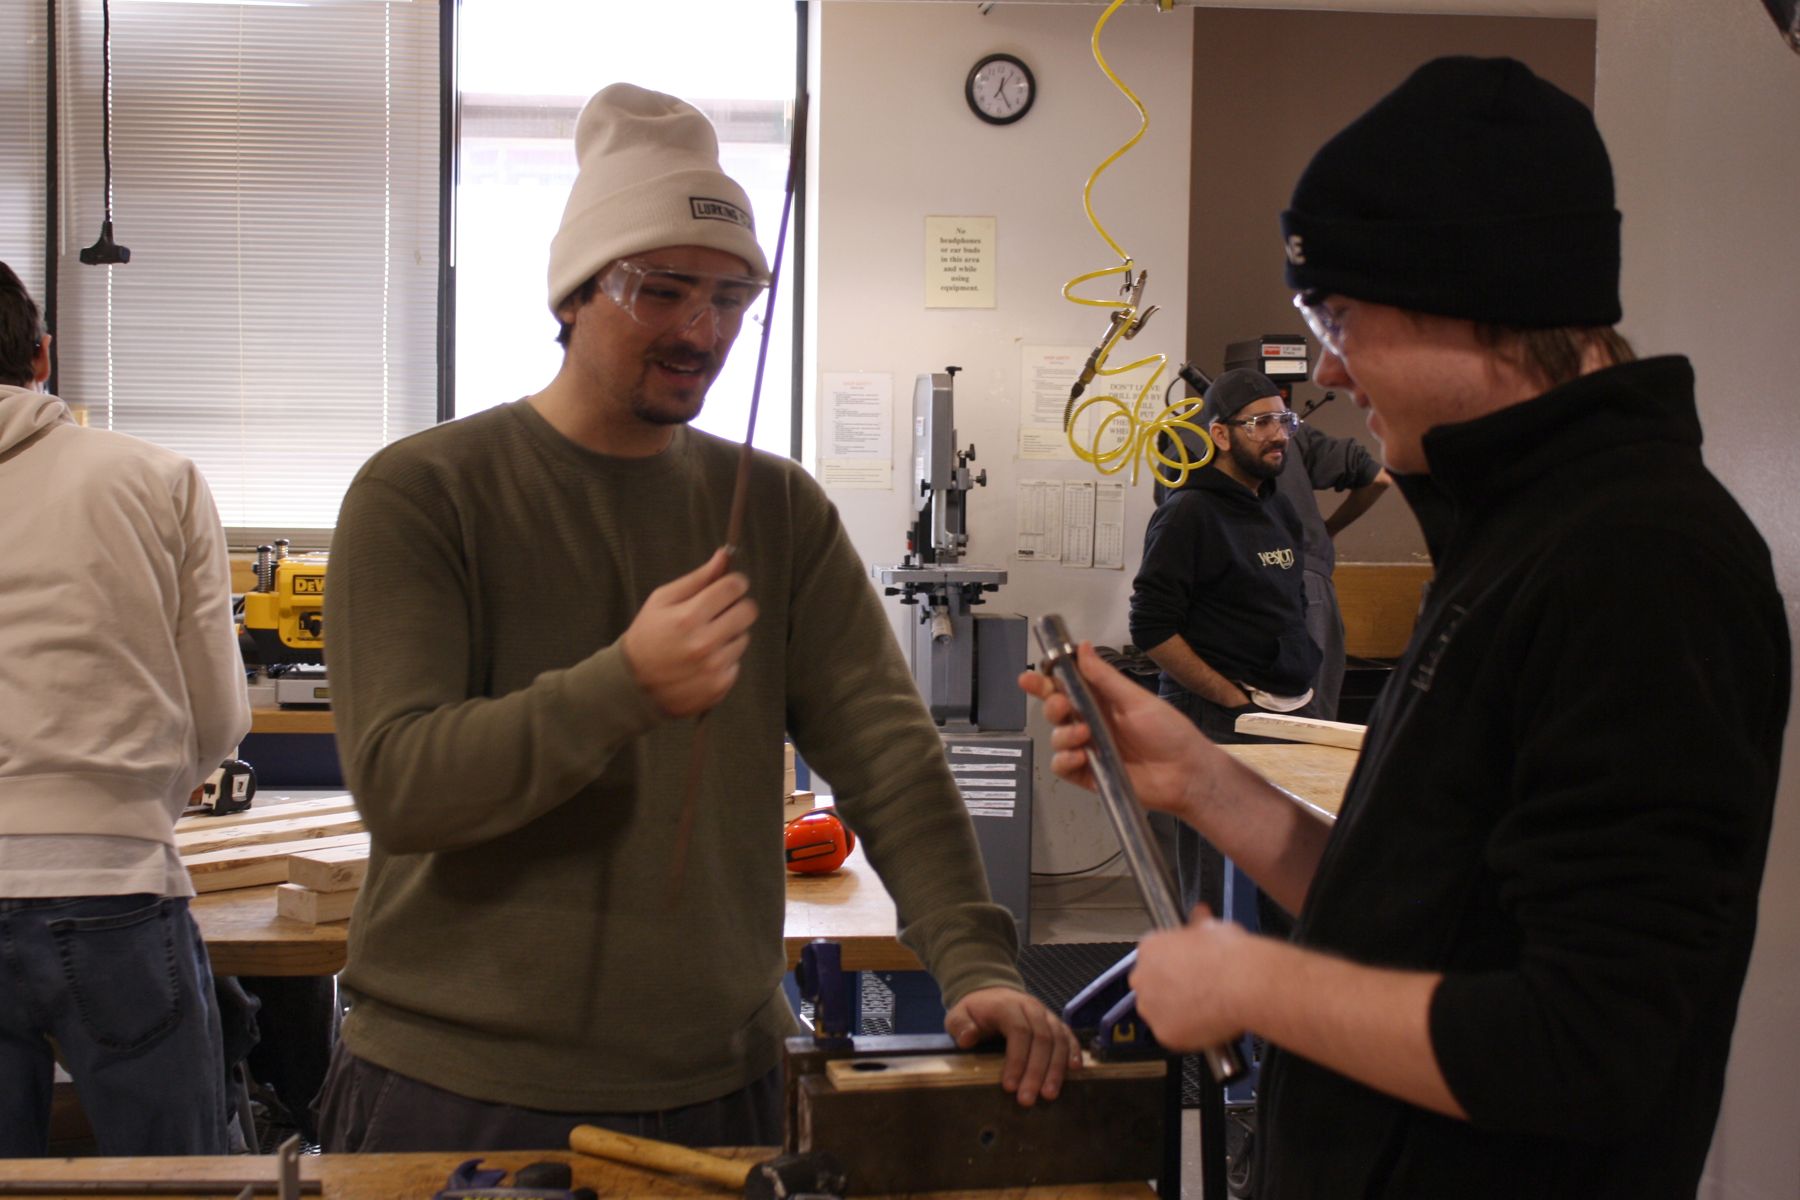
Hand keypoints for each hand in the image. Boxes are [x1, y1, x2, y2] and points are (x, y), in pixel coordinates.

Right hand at [618, 548, 757, 716]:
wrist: (635, 684)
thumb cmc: (648, 634)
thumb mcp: (662, 600)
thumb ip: (697, 578)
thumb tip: (724, 556)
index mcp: (688, 617)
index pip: (733, 587)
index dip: (735, 583)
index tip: (730, 586)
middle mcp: (704, 643)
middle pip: (748, 611)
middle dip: (737, 607)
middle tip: (720, 612)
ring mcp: (714, 667)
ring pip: (744, 637)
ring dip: (729, 635)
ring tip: (704, 640)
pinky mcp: (720, 685)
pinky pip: (737, 662)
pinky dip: (725, 659)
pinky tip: (703, 661)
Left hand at [944, 987, 1083, 1105]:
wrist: (992, 994)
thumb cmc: (975, 1012)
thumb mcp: (958, 1015)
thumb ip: (960, 1025)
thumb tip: (967, 1039)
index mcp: (1007, 1006)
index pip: (1018, 1031)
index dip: (1017, 1060)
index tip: (1009, 1087)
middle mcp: (1031, 1007)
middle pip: (1041, 1038)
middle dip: (1036, 1071)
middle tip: (1028, 1099)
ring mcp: (1046, 1014)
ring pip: (1058, 1039)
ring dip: (1056, 1069)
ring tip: (1050, 1095)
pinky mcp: (1055, 1023)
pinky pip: (1069, 1036)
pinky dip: (1074, 1052)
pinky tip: (1075, 1071)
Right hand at [1016, 642, 1225, 820]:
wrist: (1187, 774)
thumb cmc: (1169, 732)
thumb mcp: (1137, 700)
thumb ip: (1105, 677)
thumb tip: (1082, 646)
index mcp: (1102, 700)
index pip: (1067, 686)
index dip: (1046, 681)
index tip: (1031, 677)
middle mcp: (1092, 723)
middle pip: (1055, 710)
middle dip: (1050, 705)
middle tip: (1061, 704)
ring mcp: (1089, 749)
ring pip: (1057, 738)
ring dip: (1063, 734)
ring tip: (1083, 735)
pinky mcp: (1090, 775)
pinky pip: (1062, 767)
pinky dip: (1064, 761)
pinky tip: (1079, 757)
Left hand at [1129, 906, 1250, 1051]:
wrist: (1243, 983)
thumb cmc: (1229, 954)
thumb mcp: (1213, 927)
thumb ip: (1199, 924)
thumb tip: (1200, 915)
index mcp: (1150, 948)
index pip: (1152, 957)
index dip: (1173, 964)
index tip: (1187, 969)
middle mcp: (1142, 977)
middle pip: (1151, 985)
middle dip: (1170, 988)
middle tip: (1197, 990)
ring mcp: (1151, 1007)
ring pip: (1159, 1012)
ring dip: (1176, 1011)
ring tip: (1205, 1007)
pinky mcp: (1165, 1033)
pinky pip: (1173, 1034)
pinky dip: (1188, 1032)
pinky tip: (1207, 1023)